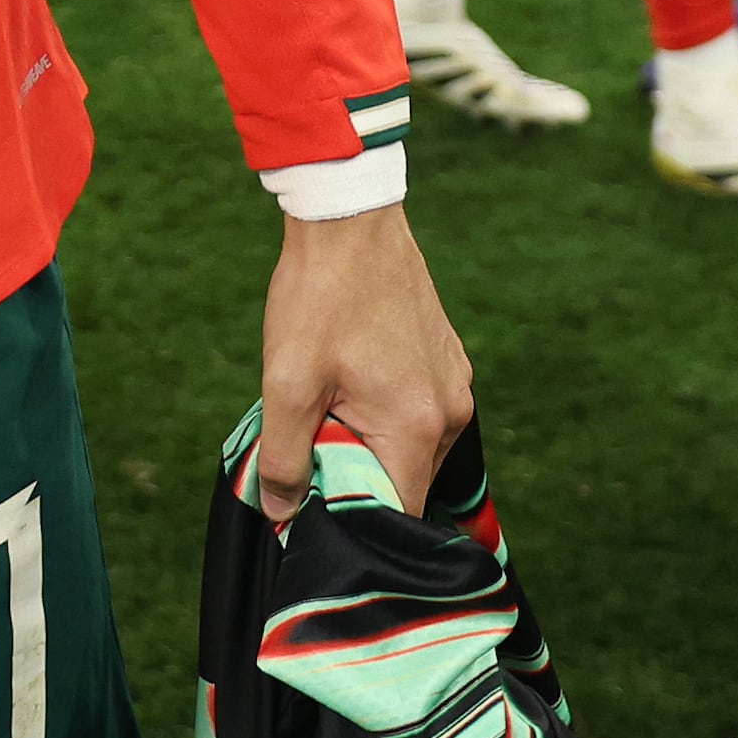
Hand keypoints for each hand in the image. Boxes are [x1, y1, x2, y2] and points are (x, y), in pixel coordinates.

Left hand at [256, 207, 472, 518]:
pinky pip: (420, 411)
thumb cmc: (319, 298)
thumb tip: (282, 514)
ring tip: (329, 404)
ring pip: (412, 446)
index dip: (352, 520)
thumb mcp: (287, 383)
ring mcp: (455, 384)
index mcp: (418, 427)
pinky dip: (386, 413)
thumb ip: (284, 457)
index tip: (315, 503)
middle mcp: (452, 412)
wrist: (350, 218)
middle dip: (357, 477)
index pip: (396, 512)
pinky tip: (351, 380)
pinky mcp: (449, 361)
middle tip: (312, 442)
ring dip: (370, 442)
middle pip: (405, 481)